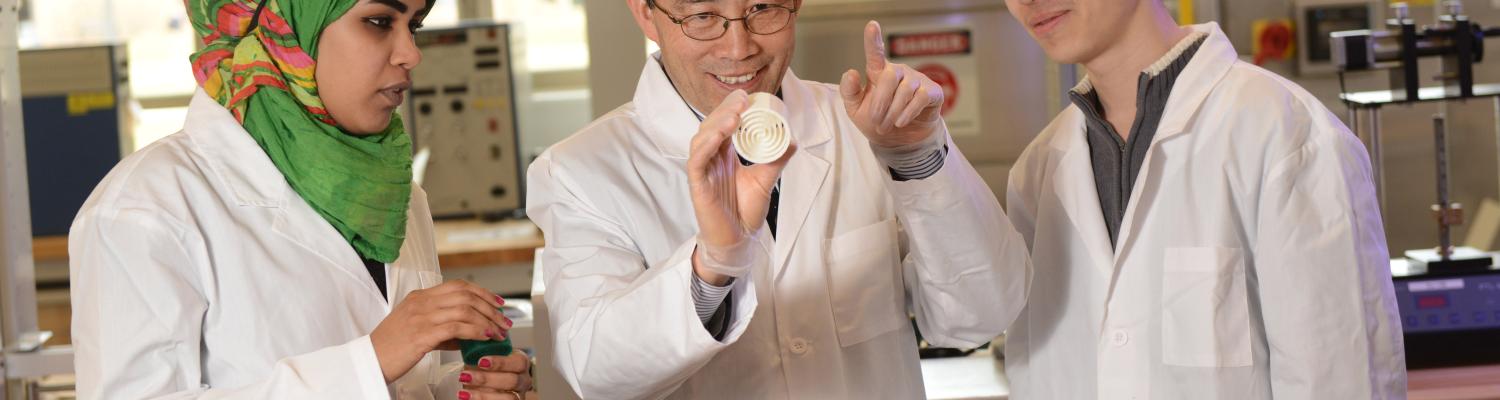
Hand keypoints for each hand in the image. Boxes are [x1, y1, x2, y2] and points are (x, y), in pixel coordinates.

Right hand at [371, 280, 510, 382]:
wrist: (369, 360)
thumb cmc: (392, 348)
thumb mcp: (417, 330)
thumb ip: (441, 328)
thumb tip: (466, 334)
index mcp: (419, 297)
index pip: (458, 286)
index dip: (482, 292)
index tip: (498, 303)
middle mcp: (421, 303)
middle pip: (465, 295)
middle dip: (490, 307)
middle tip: (504, 321)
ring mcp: (421, 317)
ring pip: (464, 309)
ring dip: (487, 321)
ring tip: (498, 333)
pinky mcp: (421, 334)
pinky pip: (456, 327)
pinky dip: (475, 331)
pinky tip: (485, 337)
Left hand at [457, 353, 532, 399]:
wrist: (484, 384)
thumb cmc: (487, 367)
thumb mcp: (487, 355)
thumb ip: (484, 347)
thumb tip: (469, 333)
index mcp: (520, 362)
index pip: (518, 362)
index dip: (500, 362)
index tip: (481, 361)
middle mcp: (523, 379)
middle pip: (512, 380)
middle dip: (487, 379)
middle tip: (466, 375)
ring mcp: (518, 394)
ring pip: (508, 397)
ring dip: (483, 393)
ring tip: (463, 388)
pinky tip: (465, 396)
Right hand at [687, 89, 795, 284]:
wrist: (739, 240)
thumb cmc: (745, 211)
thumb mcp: (765, 180)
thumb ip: (776, 160)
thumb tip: (792, 141)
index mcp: (725, 155)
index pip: (724, 125)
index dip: (732, 109)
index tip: (747, 97)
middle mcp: (711, 159)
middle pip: (711, 127)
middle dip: (725, 110)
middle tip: (742, 99)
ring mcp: (703, 171)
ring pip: (702, 139)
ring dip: (716, 124)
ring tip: (734, 114)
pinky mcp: (697, 184)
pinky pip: (697, 161)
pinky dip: (706, 146)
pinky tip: (718, 136)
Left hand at [839, 20, 945, 148]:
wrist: (900, 141)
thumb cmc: (877, 120)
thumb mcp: (856, 109)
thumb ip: (850, 92)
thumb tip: (852, 72)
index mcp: (878, 72)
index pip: (875, 53)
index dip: (873, 40)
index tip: (872, 25)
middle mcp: (898, 72)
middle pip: (889, 77)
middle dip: (880, 103)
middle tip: (876, 122)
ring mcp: (916, 80)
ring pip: (904, 91)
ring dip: (892, 113)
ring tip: (886, 126)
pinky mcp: (931, 91)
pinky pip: (920, 98)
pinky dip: (908, 112)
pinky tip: (901, 122)